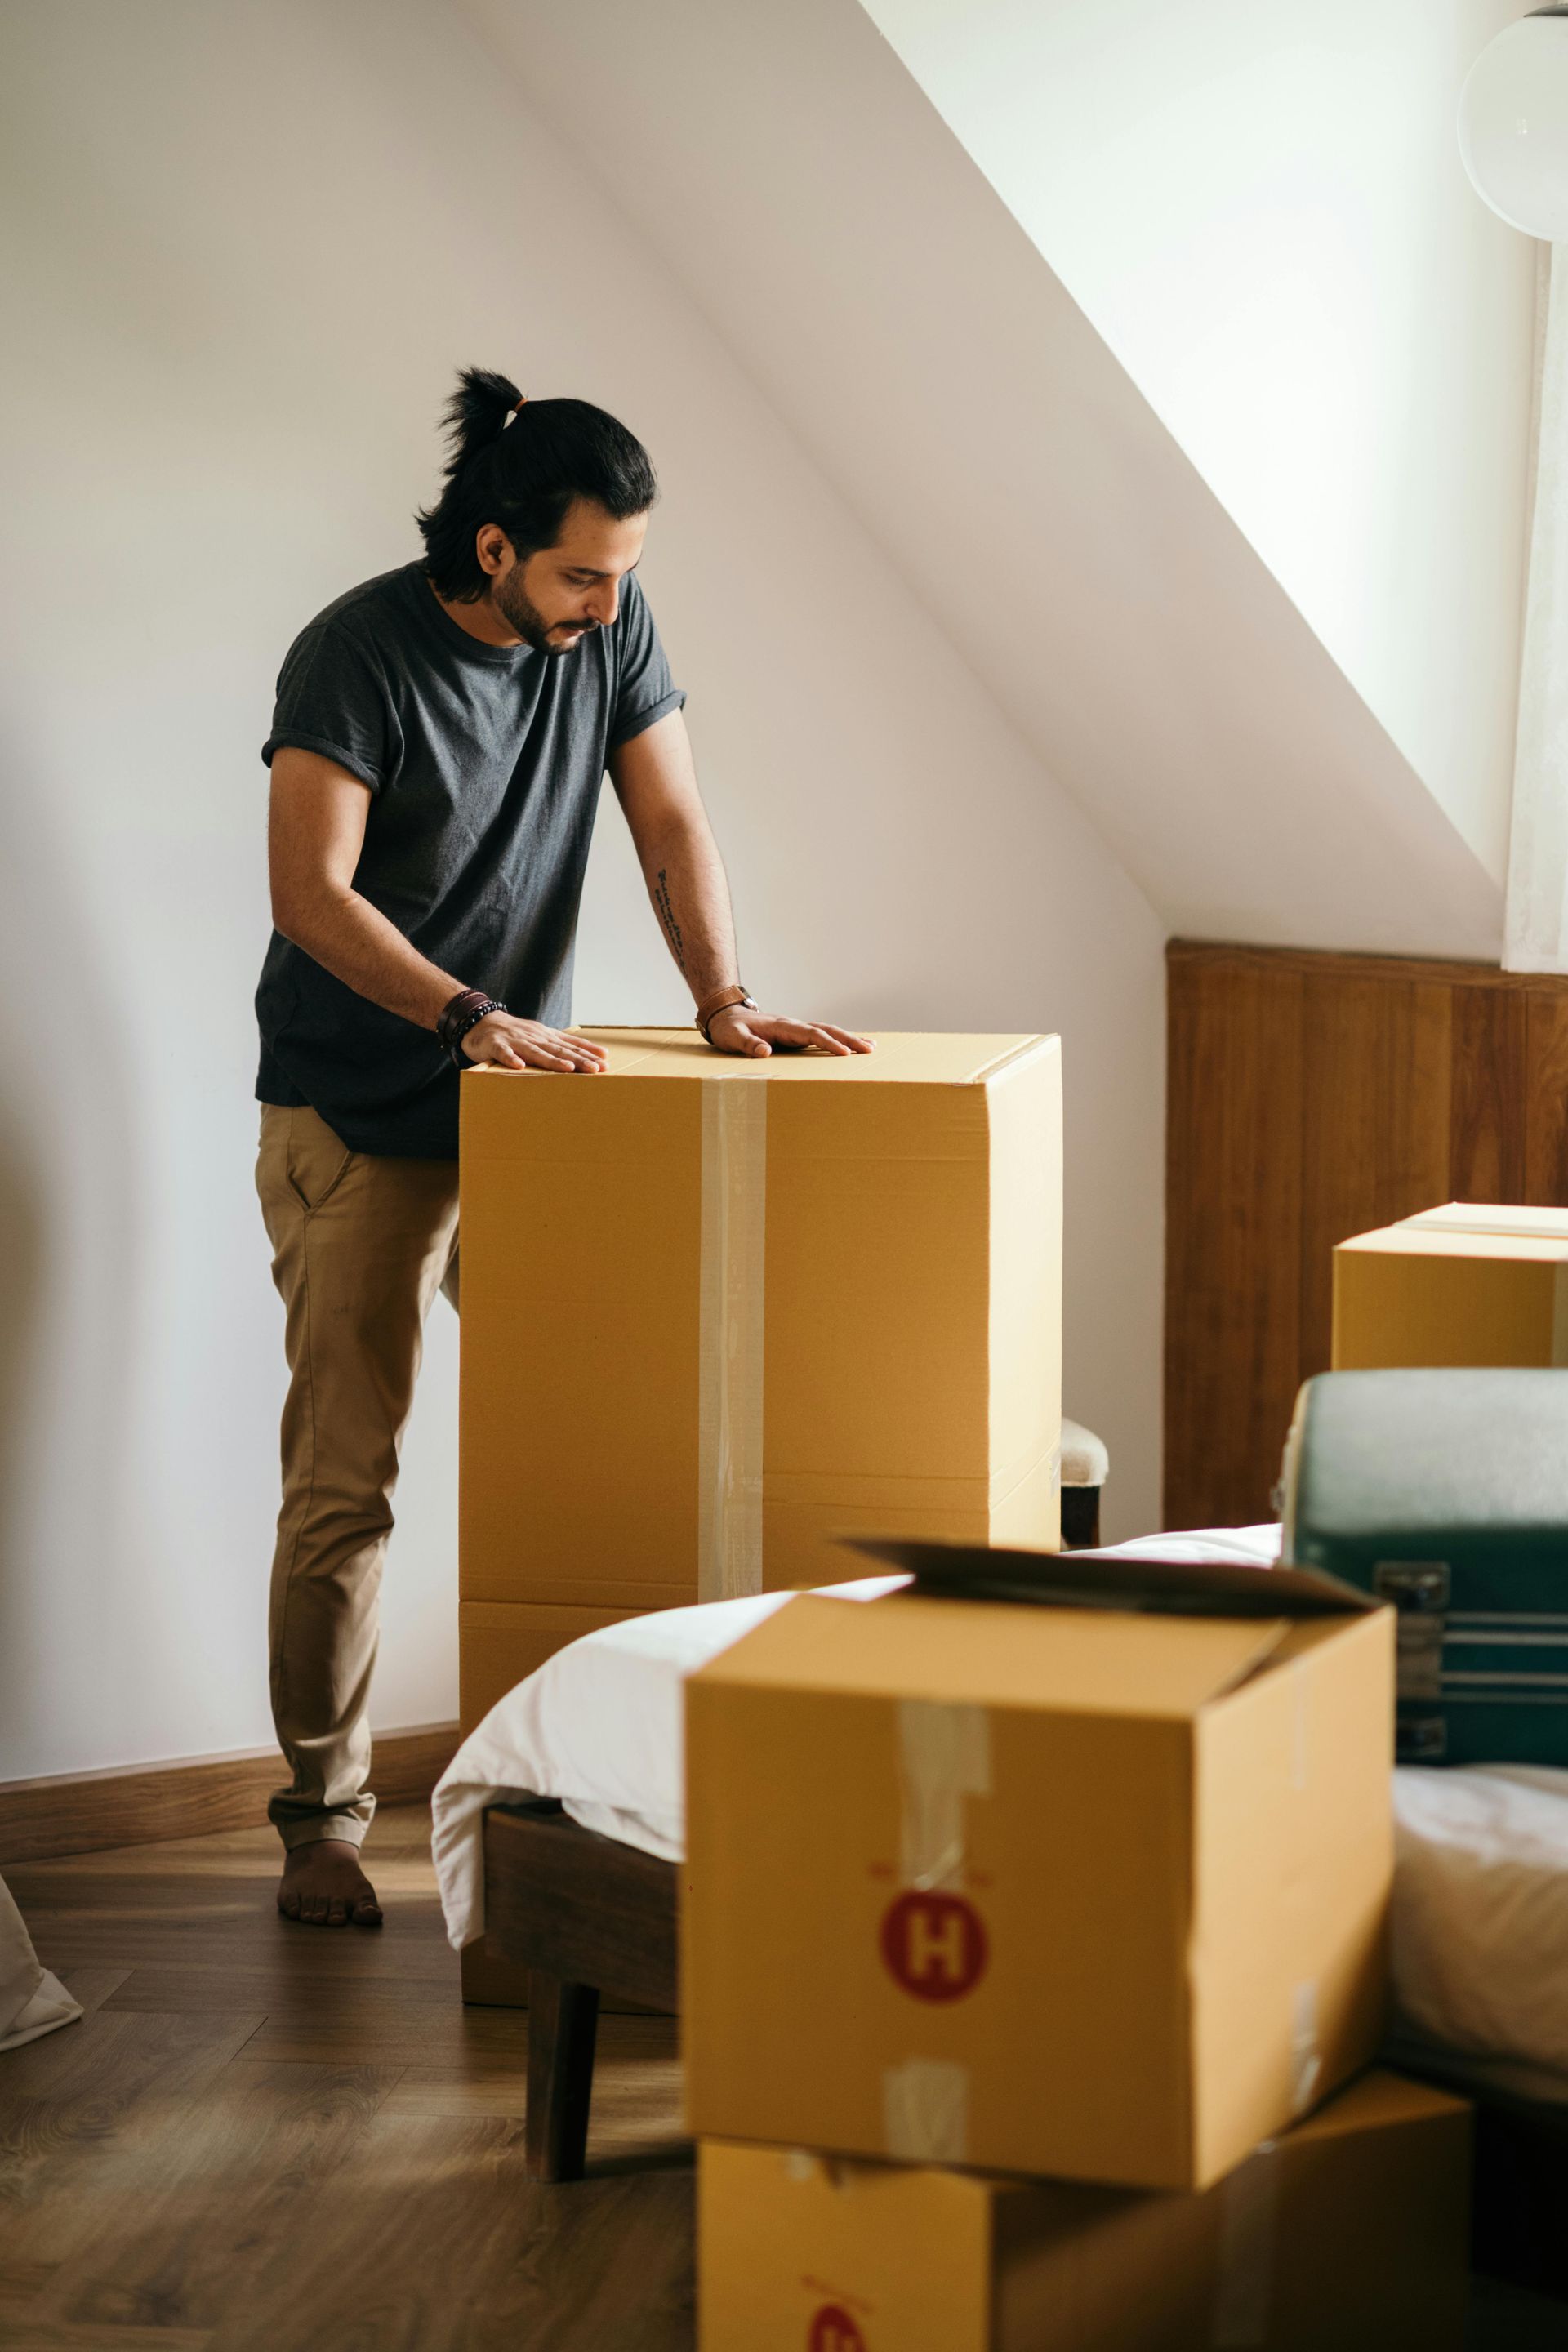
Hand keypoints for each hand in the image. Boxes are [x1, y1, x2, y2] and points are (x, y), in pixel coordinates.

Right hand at [461, 1013, 607, 1072]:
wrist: (480, 1021)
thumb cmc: (514, 1033)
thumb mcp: (539, 1036)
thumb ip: (559, 1045)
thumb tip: (585, 1055)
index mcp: (545, 1036)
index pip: (570, 1045)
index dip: (588, 1053)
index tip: (605, 1060)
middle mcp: (534, 1037)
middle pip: (559, 1050)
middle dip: (579, 1060)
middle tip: (596, 1069)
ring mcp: (515, 1041)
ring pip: (536, 1052)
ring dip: (552, 1061)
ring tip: (568, 1068)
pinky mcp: (495, 1045)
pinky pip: (503, 1053)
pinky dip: (510, 1059)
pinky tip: (518, 1066)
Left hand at [706, 1006, 874, 1059]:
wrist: (726, 1015)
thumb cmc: (729, 1028)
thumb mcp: (733, 1037)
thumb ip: (748, 1044)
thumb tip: (766, 1052)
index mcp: (782, 1026)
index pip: (811, 1034)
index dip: (828, 1043)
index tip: (845, 1053)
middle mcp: (793, 1025)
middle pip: (826, 1029)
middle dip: (848, 1039)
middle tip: (869, 1049)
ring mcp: (795, 1029)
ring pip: (827, 1030)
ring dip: (848, 1038)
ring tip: (870, 1047)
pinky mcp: (795, 1035)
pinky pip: (820, 1036)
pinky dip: (837, 1040)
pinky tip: (849, 1047)